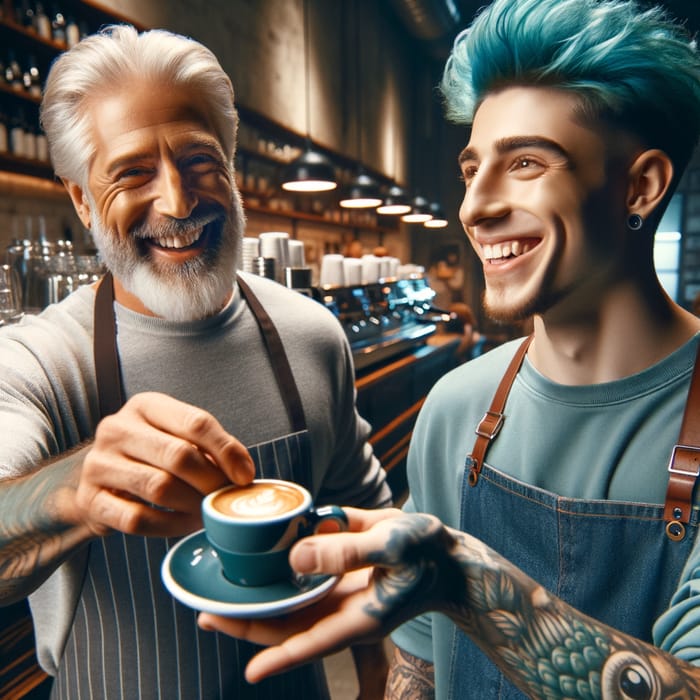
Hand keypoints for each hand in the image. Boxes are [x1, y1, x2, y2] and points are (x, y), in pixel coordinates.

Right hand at [72, 391, 254, 536]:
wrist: (95, 479)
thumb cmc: (147, 456)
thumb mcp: (175, 437)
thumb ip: (209, 448)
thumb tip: (243, 472)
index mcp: (146, 406)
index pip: (195, 422)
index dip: (226, 450)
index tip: (245, 475)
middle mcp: (118, 429)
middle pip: (178, 455)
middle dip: (211, 481)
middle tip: (226, 498)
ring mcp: (99, 464)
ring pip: (158, 487)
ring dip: (192, 505)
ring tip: (208, 513)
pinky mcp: (89, 500)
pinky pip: (137, 519)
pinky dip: (169, 526)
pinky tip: (184, 524)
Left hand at [198, 507, 461, 683]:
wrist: (447, 556)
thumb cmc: (428, 553)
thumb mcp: (395, 545)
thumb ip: (347, 551)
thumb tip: (294, 554)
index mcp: (359, 615)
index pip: (313, 642)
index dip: (282, 658)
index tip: (251, 675)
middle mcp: (342, 608)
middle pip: (289, 624)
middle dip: (248, 622)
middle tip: (206, 615)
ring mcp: (340, 591)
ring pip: (290, 603)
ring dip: (257, 599)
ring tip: (217, 594)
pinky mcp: (340, 570)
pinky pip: (304, 574)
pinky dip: (280, 571)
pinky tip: (259, 560)